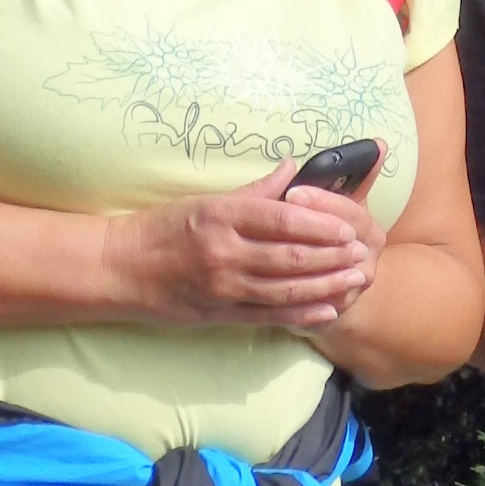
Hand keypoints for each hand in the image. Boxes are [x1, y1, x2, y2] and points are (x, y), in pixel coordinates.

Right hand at [101, 163, 385, 331]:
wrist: (121, 268)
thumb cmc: (163, 228)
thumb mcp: (205, 200)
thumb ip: (254, 190)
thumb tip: (293, 169)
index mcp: (221, 217)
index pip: (281, 220)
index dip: (320, 225)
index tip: (348, 226)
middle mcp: (224, 253)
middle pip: (290, 257)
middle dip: (333, 257)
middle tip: (363, 253)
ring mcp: (223, 287)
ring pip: (286, 289)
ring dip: (327, 285)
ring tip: (356, 279)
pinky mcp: (220, 314)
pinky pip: (269, 316)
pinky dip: (302, 314)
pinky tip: (328, 310)